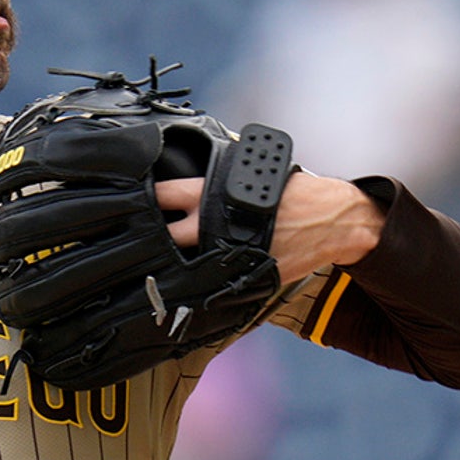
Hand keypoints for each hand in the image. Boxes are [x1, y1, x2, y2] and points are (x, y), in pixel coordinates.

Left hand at [156, 172, 382, 283]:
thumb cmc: (294, 192)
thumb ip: (219, 182)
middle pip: (166, 236)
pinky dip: (203, 283)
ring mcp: (229, 253)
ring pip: (187, 264)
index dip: (145, 198)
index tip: (126, 203)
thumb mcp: (253, 175)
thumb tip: (190, 184)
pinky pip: (215, 281)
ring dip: (175, 264)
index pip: (167, 194)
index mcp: (216, 195)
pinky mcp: (246, 275)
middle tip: (134, 242)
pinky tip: (194, 284)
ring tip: (157, 267)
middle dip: (151, 239)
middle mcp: (218, 225)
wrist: (333, 219)